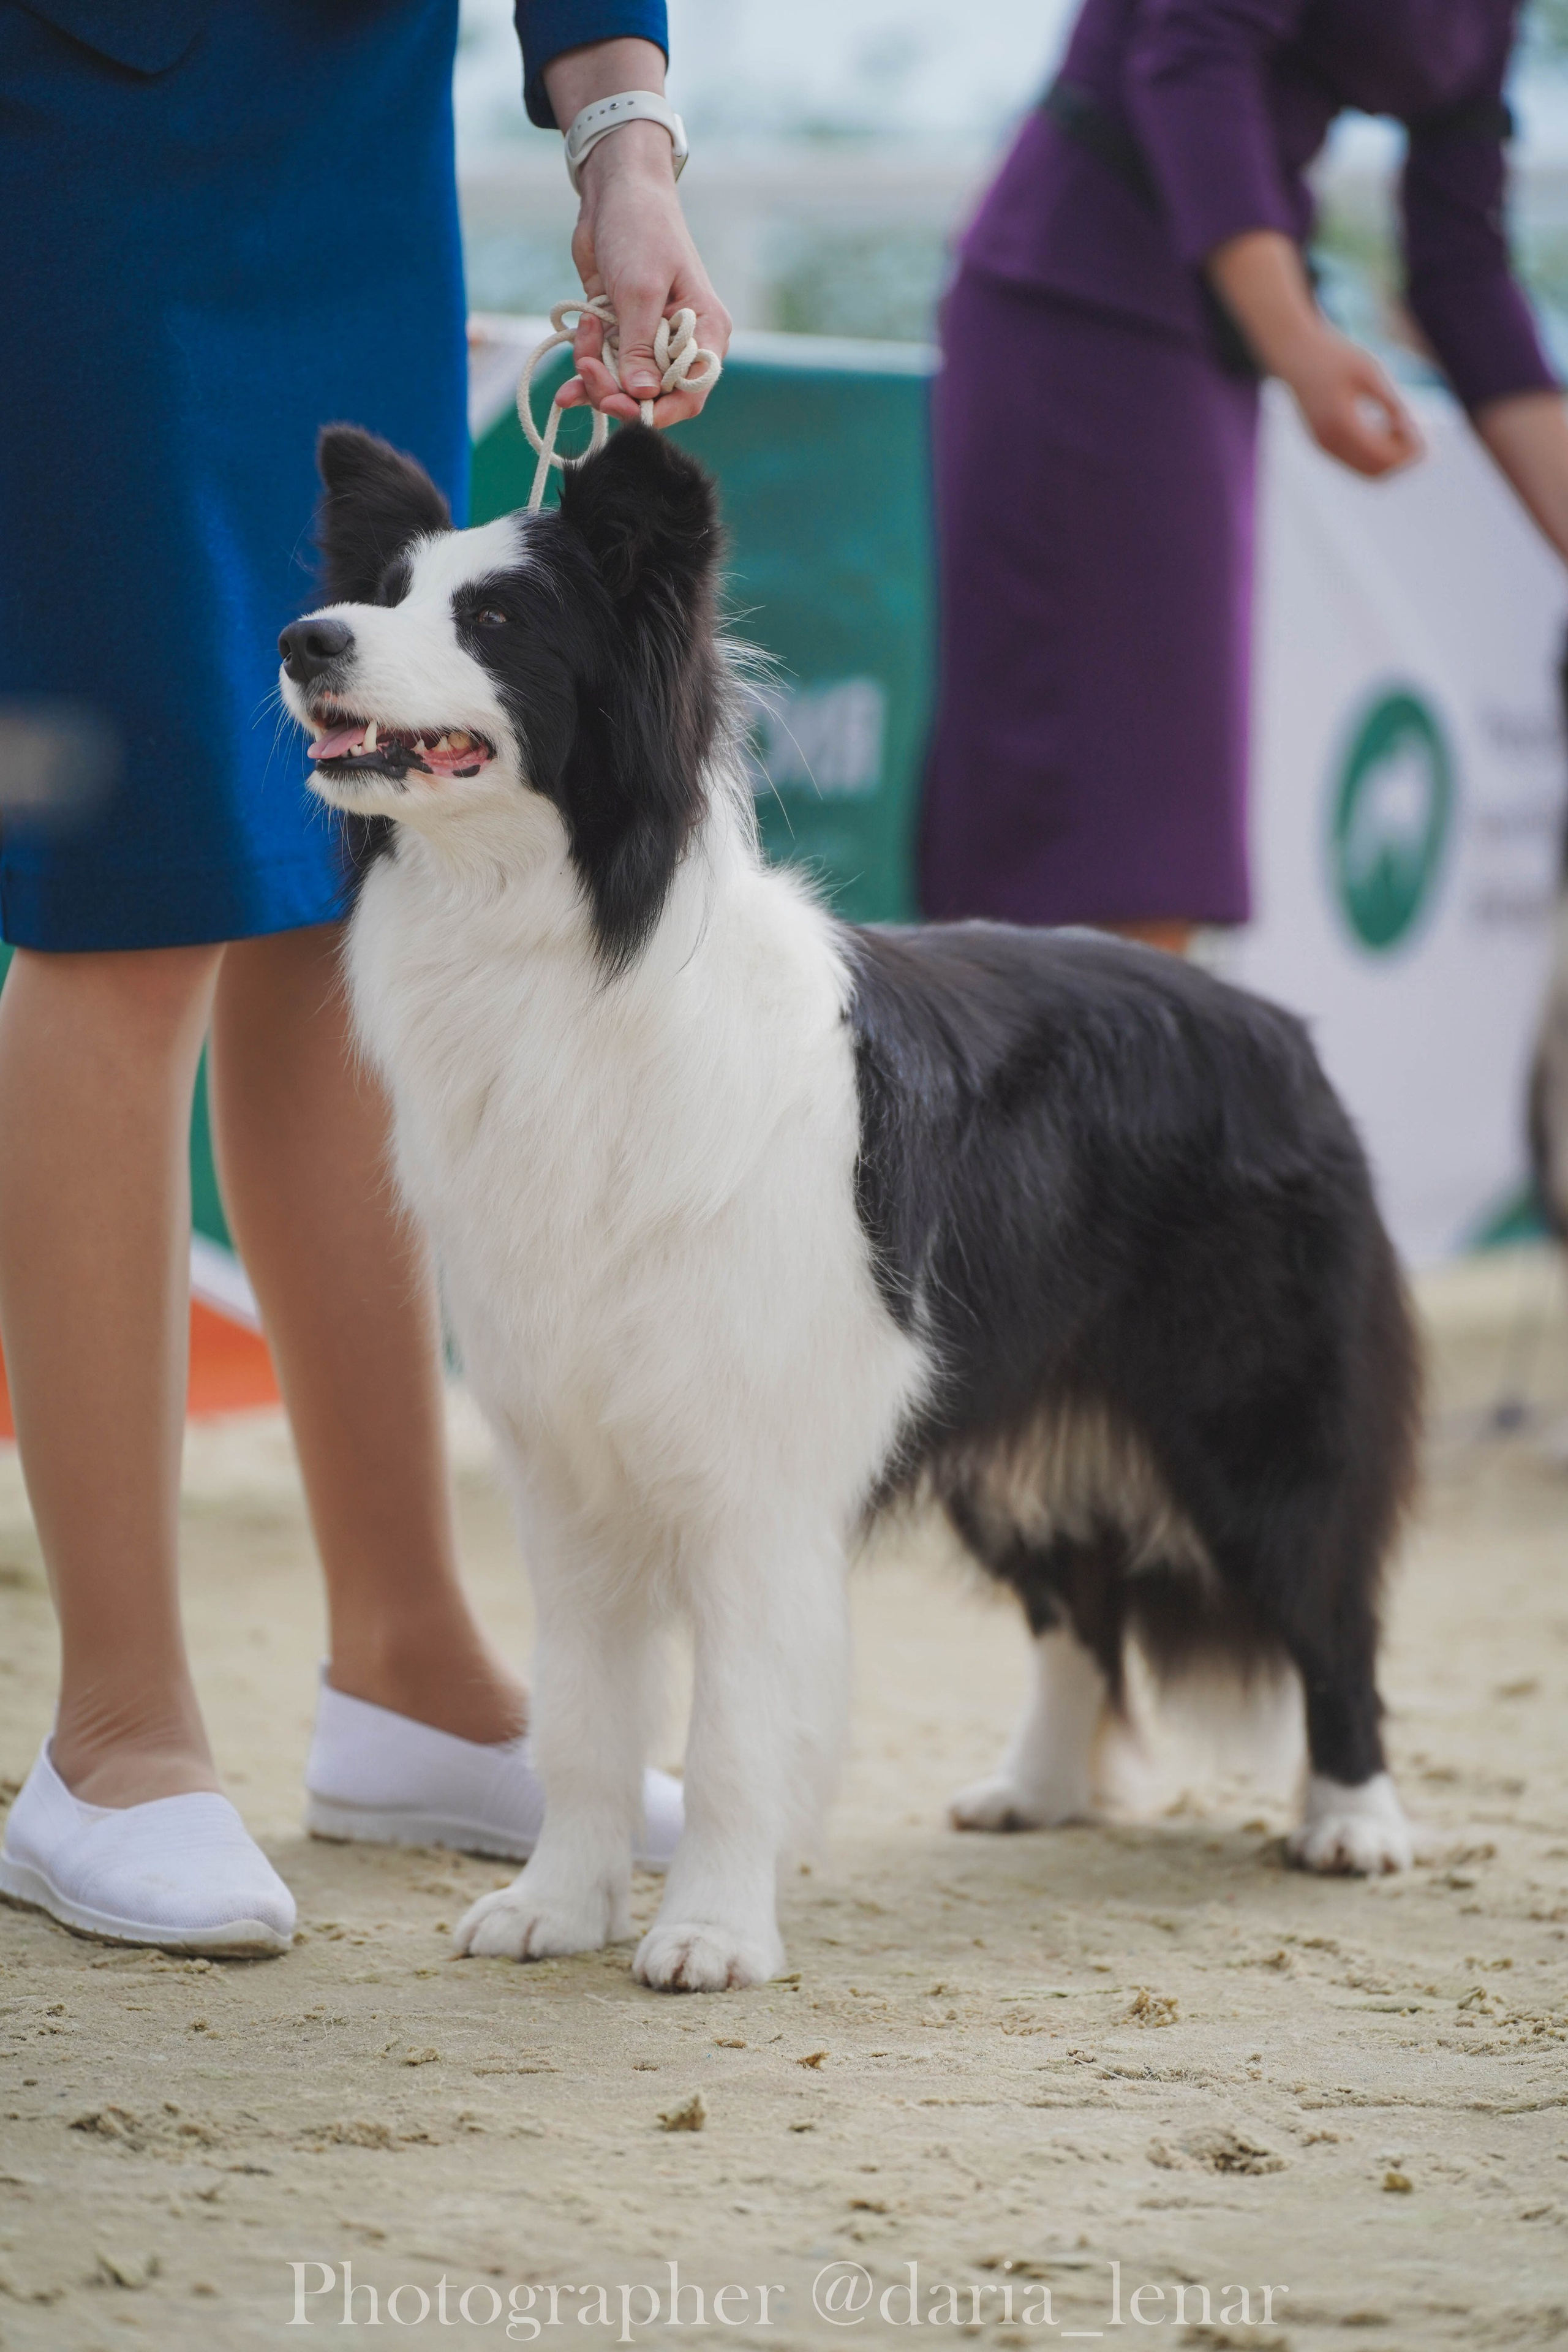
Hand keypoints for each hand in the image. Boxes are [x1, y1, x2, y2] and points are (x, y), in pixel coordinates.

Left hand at [555, 121, 729, 427]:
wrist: (615, 191)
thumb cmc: (641, 229)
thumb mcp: (641, 289)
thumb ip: (639, 346)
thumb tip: (642, 395)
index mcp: (705, 333)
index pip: (690, 394)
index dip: (657, 410)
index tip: (621, 406)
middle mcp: (680, 343)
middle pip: (651, 396)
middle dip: (615, 390)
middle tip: (586, 368)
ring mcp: (648, 339)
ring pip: (622, 384)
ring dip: (595, 376)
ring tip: (581, 342)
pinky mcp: (621, 331)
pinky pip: (604, 366)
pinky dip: (585, 371)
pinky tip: (566, 385)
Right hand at [1207, 230, 1422, 478]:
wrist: (1295, 354)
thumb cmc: (1335, 356)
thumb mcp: (1370, 373)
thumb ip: (1392, 402)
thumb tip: (1414, 431)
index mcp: (1341, 425)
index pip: (1384, 457)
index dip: (1409, 451)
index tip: (1425, 433)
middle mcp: (1329, 443)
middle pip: (1377, 471)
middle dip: (1401, 459)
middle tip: (1417, 434)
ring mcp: (1323, 447)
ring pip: (1366, 471)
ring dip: (1389, 458)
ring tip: (1402, 428)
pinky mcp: (1322, 445)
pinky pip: (1355, 462)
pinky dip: (1375, 454)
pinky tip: (1386, 429)